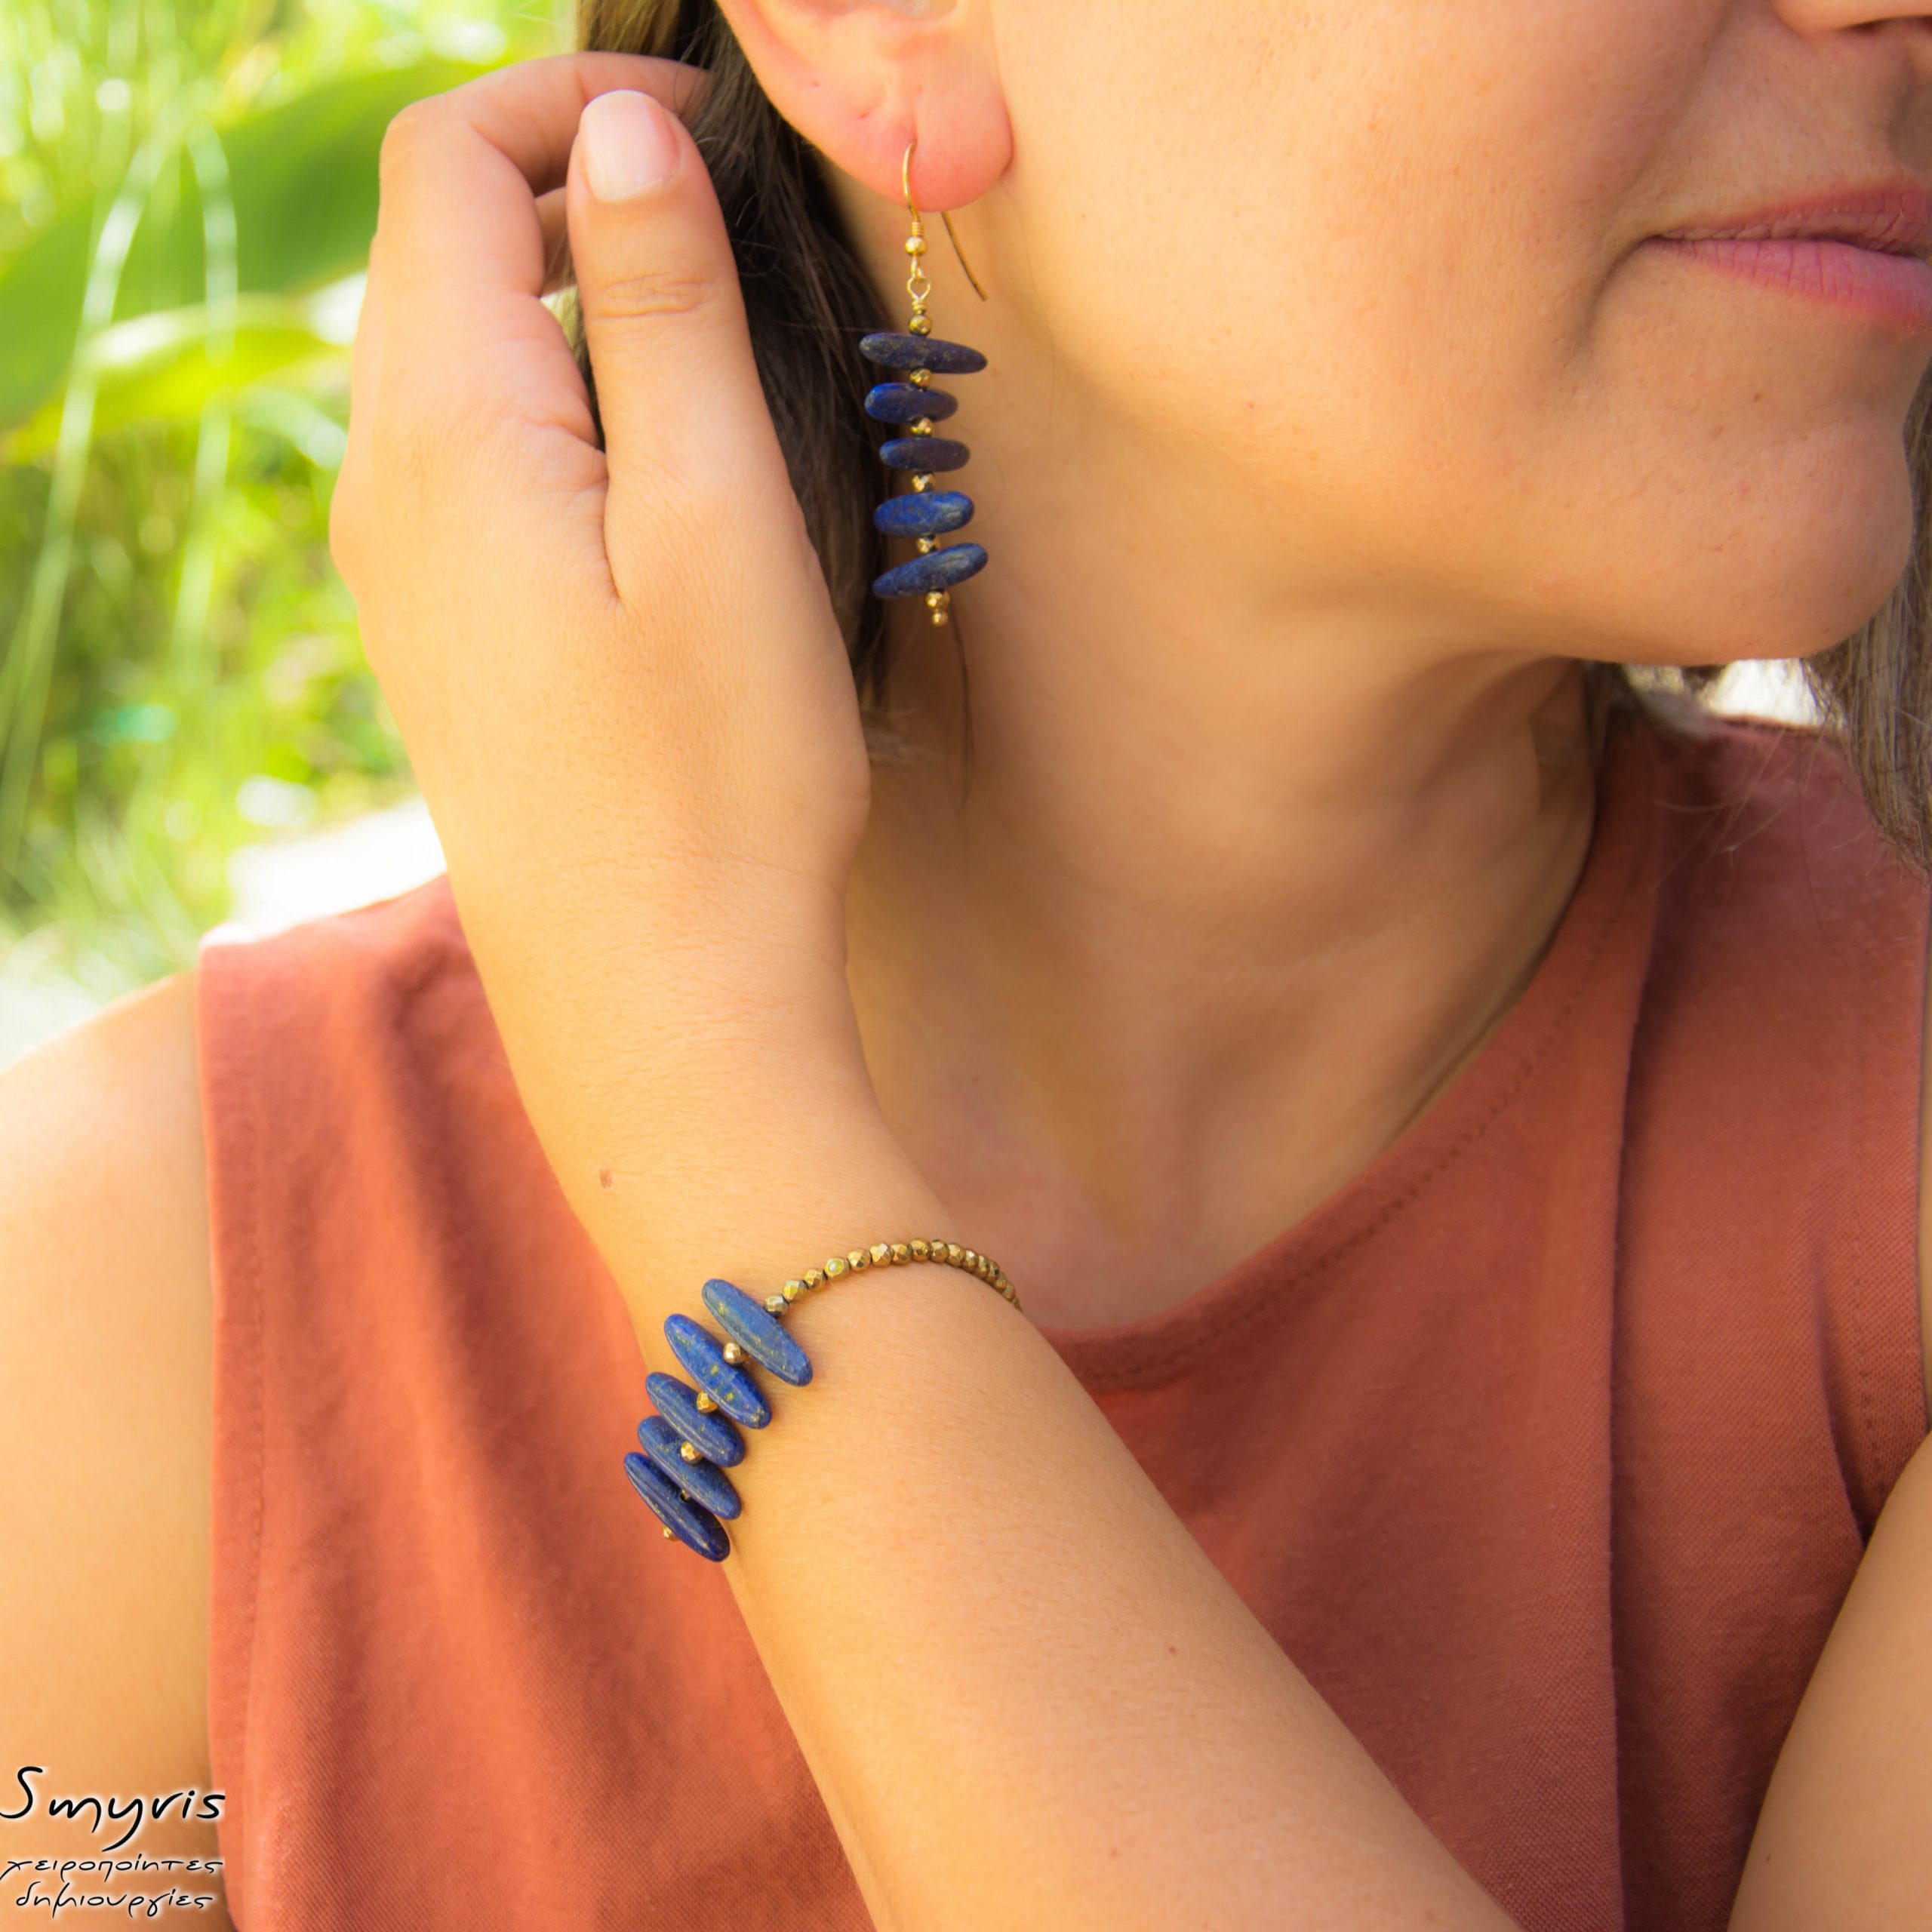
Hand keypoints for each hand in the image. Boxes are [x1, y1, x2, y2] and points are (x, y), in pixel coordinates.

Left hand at [328, 54, 933, 1303]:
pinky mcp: (445, 637)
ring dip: (560, 292)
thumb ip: (667, 312)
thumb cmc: (714, 781)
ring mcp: (403, 571)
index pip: (449, 164)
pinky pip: (467, 455)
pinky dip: (551, 395)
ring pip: (450, 351)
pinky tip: (649, 457)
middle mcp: (386, 487)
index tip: (709, 127)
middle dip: (564, 180)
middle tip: (721, 210)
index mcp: (445, 432)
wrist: (659, 1007)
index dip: (573, 101)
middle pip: (433, 247)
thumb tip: (629, 141)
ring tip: (702, 320)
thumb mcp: (720, 521)